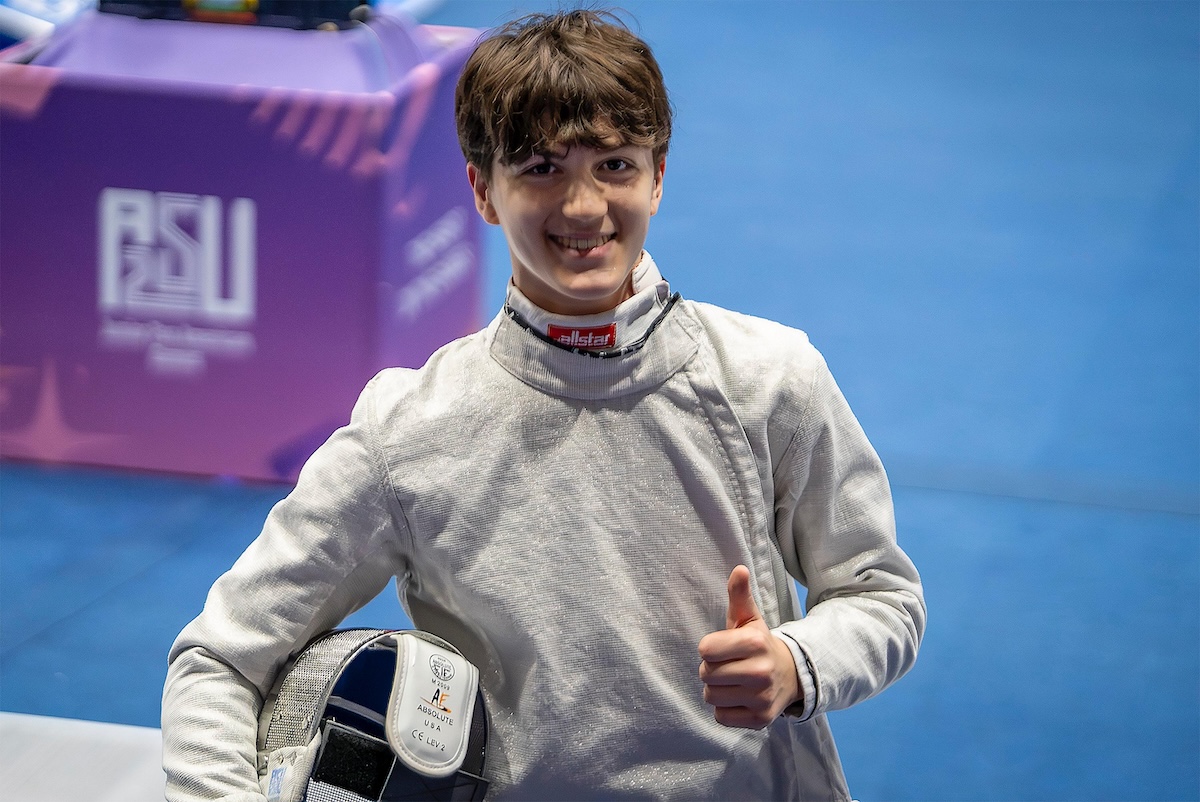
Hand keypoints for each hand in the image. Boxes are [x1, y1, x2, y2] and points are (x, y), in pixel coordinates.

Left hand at [698, 565, 799, 728]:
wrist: (790, 674)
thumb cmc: (758, 645)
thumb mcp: (749, 619)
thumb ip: (739, 595)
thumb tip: (739, 569)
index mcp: (755, 642)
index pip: (705, 650)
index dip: (710, 648)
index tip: (724, 647)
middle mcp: (761, 671)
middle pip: (705, 674)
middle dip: (712, 669)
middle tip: (729, 665)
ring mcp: (761, 698)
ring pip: (711, 697)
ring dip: (716, 690)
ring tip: (733, 682)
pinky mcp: (759, 720)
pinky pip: (720, 717)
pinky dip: (725, 709)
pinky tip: (739, 698)